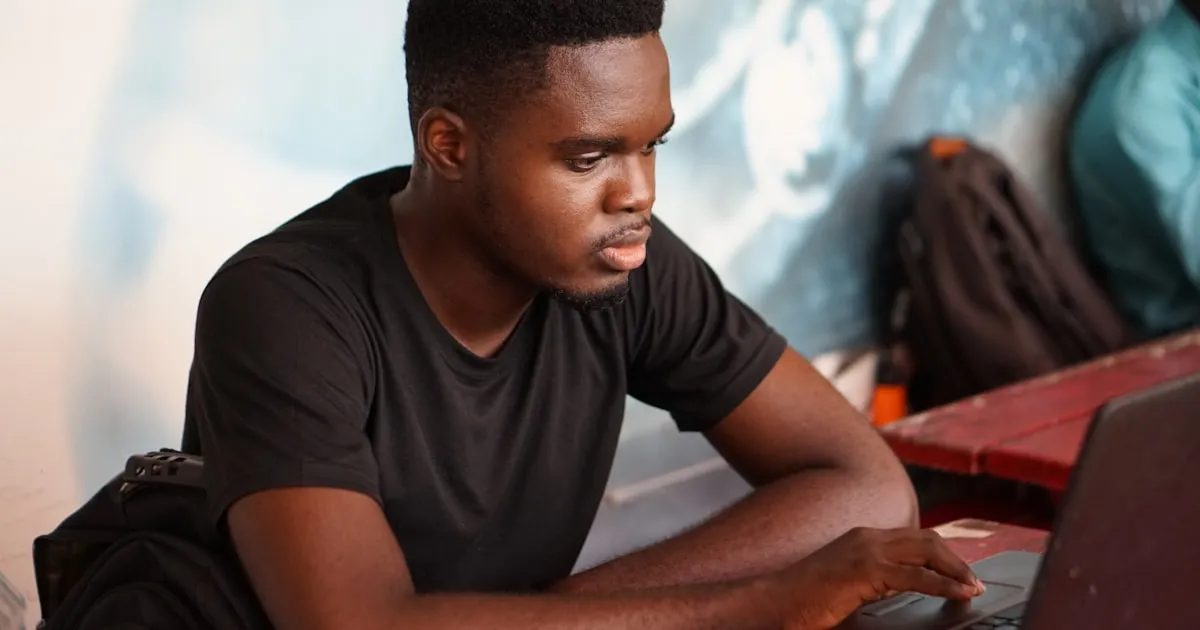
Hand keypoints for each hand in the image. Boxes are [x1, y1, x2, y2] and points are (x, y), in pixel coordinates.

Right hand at [771, 527, 985, 629]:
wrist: (774, 602)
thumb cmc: (805, 600)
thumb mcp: (848, 585)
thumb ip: (874, 582)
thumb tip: (903, 589)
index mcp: (862, 538)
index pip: (914, 539)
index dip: (942, 555)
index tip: (960, 575)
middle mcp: (867, 536)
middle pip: (927, 540)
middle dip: (955, 560)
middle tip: (975, 583)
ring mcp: (866, 550)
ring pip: (927, 551)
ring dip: (956, 570)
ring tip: (974, 588)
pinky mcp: (865, 570)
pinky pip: (916, 576)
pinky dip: (943, 585)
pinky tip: (958, 595)